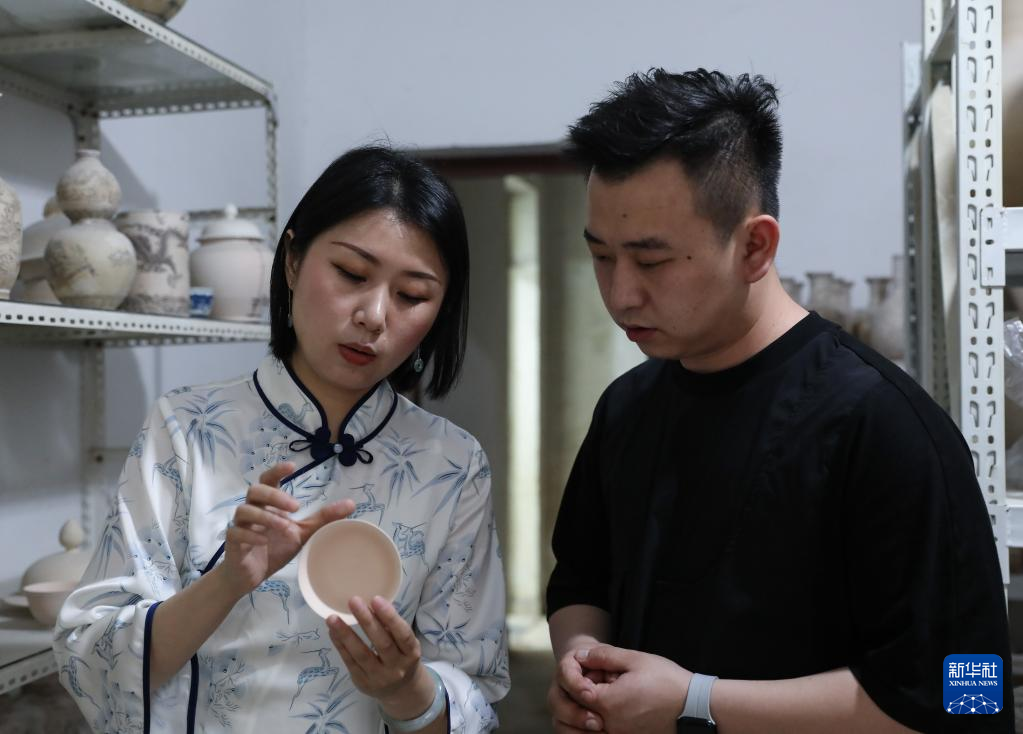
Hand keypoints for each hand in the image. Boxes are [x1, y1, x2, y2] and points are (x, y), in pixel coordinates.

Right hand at [223, 462, 354, 595]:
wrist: (250, 575)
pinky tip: (263, 541)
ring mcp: (240, 524)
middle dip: (275, 496)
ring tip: (285, 527)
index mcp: (268, 504)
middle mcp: (252, 509)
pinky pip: (236, 531)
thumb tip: (351, 504)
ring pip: (245, 510)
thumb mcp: (303, 533)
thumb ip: (323, 518)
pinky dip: (250, 534)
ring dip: (266, 517)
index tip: (292, 466)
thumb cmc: (274, 548)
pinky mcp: (232, 541)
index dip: (277, 471)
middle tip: (295, 507)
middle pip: (255, 490)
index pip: (268, 480)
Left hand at [327, 595, 431, 717]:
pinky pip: (350, 662)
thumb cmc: (401, 657)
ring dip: (346, 634)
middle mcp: (397, 667)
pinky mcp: (362, 683)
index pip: (403, 634)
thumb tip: (370, 605)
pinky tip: (333, 631)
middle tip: (353, 601)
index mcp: (411, 653)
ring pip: (362, 654)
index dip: (390, 617)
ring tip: (332, 618)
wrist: (401, 691)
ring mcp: (379, 678)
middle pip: (382, 643)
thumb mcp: (404, 644)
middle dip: (367, 621)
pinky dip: (340, 645)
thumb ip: (391, 628)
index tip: (376, 599)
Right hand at [549, 647, 606, 732]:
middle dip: (575, 714)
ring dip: (576, 730)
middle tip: (598, 722)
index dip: (576, 685)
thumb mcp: (610, 654)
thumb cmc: (608, 663)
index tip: (591, 693)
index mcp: (567, 667)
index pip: (564, 674)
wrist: (603, 672)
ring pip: (559, 722)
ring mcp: (562, 707)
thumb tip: (597, 667)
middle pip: (556, 702)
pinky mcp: (568, 722)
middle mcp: (560, 688)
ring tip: (601, 731)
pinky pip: (566, 732)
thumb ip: (605, 656)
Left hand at [581, 645, 691, 733]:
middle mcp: (611, 726)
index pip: (577, 692)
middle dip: (588, 693)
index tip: (598, 670)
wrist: (696, 709)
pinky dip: (608, 720)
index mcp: (609, 703)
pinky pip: (609, 731)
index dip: (583, 677)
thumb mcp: (636, 660)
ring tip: (615, 695)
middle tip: (607, 680)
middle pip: (582, 710)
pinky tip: (623, 707)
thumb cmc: (668, 682)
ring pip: (593, 724)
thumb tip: (581, 655)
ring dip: (596, 709)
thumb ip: (604, 656)